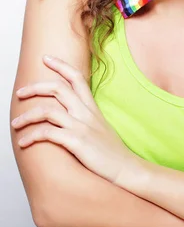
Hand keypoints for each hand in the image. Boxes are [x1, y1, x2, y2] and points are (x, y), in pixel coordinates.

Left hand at [11, 55, 142, 184]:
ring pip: (47, 110)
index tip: (45, 58)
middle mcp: (86, 112)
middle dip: (35, 87)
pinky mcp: (76, 142)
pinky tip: (24, 142)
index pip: (76, 77)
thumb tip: (69, 113)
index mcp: (91, 107)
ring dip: (27, 116)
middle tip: (20, 92)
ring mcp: (81, 126)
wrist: (125, 168)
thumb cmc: (111, 151)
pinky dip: (32, 136)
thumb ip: (86, 116)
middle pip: (57, 88)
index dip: (60, 65)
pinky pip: (48, 134)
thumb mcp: (100, 126)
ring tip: (15, 123)